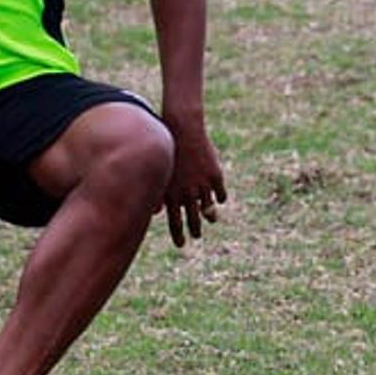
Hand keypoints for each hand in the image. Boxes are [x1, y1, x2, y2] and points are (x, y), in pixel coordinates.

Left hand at [161, 112, 225, 247]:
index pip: (175, 222)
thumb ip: (157, 194)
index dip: (178, 234)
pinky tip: (220, 200)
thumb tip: (155, 212)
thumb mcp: (159, 172)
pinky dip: (220, 197)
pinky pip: (220, 193)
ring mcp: (203, 185)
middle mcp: (188, 193)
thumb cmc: (166, 149)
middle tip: (196, 236)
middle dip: (195, 229)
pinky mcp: (215, 175)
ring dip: (210, 216)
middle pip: (193, 218)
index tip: (181, 244)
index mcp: (171, 194)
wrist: (183, 130)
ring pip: (208, 208)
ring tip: (212, 220)